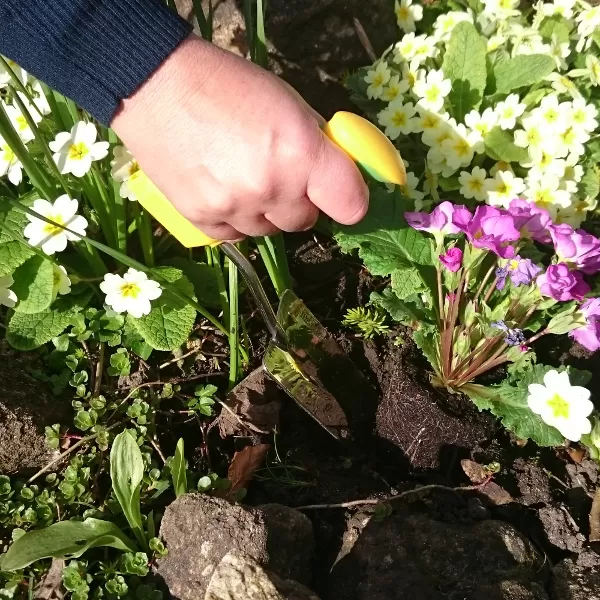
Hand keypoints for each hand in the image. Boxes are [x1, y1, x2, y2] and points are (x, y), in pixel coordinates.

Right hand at [111, 33, 368, 240]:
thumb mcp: (288, 103)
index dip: (349, 201)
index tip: (342, 195)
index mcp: (302, 154)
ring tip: (241, 176)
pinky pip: (236, 236)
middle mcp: (272, 189)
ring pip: (269, 231)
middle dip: (300, 202)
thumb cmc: (229, 86)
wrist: (158, 86)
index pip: (350, 205)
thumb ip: (317, 145)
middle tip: (280, 174)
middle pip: (305, 221)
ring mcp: (236, 210)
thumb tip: (337, 174)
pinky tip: (222, 190)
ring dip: (265, 212)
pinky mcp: (204, 221)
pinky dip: (236, 219)